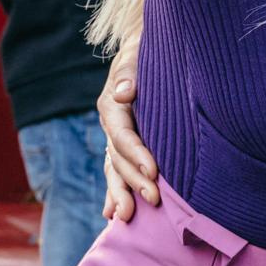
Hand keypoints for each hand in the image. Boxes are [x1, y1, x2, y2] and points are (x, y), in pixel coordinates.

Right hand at [98, 36, 155, 219]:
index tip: (153, 171)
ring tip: (125, 216)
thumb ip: (129, 70)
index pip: (122, 135)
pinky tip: (112, 214)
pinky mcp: (124, 145)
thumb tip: (123, 91)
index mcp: (112, 105)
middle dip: (133, 180)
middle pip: (118, 158)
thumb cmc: (146, 50)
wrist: (146, 48)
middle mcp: (111, 124)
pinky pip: (117, 171)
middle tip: (154, 199)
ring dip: (120, 193)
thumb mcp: (136, 52)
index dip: (136, 154)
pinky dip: (114, 191)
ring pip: (114, 169)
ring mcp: (115, 137)